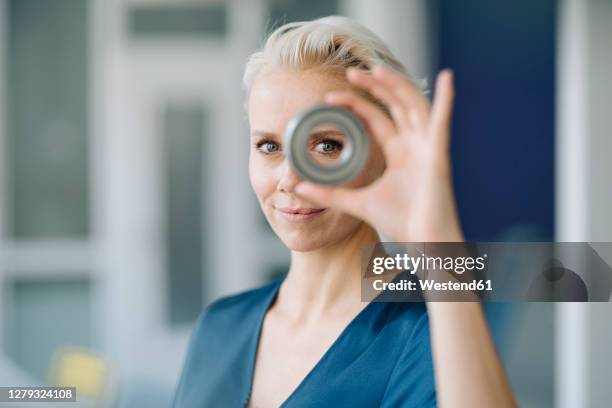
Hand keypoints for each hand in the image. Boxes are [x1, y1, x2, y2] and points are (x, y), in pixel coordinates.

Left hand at [294, 66, 463, 241]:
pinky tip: (447, 78)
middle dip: (375, 86)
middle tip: (350, 73)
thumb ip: (331, 194)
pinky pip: (443, 123)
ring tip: (376, 70)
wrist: (424, 246)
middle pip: (395, 104)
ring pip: (413, 105)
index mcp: (399, 152)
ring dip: (396, 85)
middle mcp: (414, 145)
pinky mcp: (439, 156)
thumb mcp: (358, 203)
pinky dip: (447, 100)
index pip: (376, 118)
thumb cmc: (401, 224)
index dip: (357, 103)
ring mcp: (428, 148)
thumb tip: (298, 188)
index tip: (331, 97)